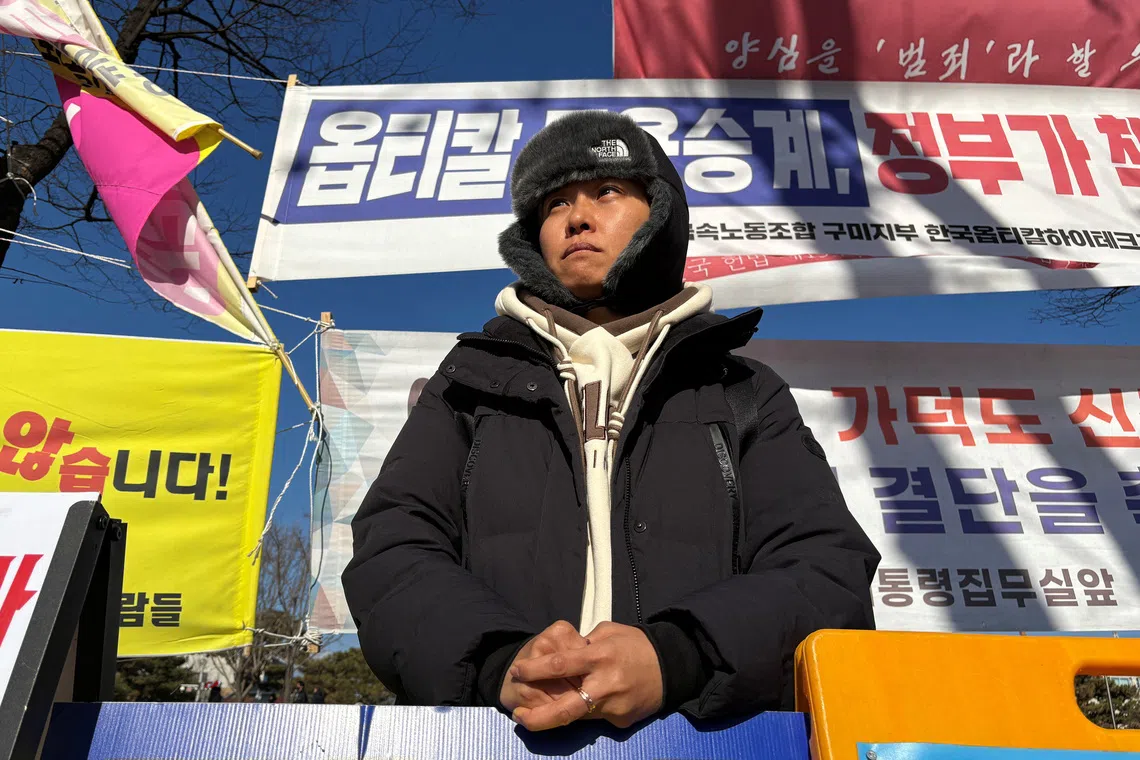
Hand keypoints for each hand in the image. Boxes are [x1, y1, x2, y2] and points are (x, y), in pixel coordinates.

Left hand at [510, 621, 662, 730]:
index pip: (560, 665)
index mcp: (599, 656)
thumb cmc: (636, 644)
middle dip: (538, 718)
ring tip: (539, 713)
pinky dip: (590, 710)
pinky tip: (594, 700)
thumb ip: (584, 643)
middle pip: (565, 709)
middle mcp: (605, 684)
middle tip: (518, 718)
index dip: (534, 670)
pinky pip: (598, 717)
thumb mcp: (609, 632)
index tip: (516, 672)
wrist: (672, 666)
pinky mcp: (622, 720)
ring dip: (559, 714)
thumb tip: (564, 651)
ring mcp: (614, 706)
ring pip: (579, 716)